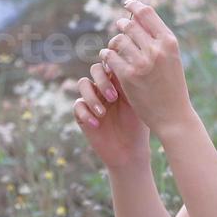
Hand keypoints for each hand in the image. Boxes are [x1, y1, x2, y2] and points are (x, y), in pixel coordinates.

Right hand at [74, 55, 149, 169]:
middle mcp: (104, 87)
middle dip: (103, 81)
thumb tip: (127, 66)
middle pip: (95, 69)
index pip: (111, 63)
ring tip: (103, 113)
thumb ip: (131, 85)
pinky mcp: (83, 115)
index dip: (111, 64)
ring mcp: (93, 100)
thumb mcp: (137, 104)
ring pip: (83, 83)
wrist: (130, 152)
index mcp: (119, 81)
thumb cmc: (139, 128)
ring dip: (92, 96)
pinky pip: (77, 105)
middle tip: (114, 98)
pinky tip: (96, 124)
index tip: (116, 74)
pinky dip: (85, 113)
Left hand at [99, 0, 193, 138]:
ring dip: (113, 43)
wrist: (174, 116)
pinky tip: (108, 61)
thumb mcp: (172, 59)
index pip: (147, 13)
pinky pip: (110, 57)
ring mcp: (141, 63)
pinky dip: (107, 57)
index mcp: (169, 42)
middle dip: (122, 25)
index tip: (127, 3)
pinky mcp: (128, 76)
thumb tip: (138, 19)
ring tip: (115, 48)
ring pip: (117, 40)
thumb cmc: (172, 87)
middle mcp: (155, 49)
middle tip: (120, 28)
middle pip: (129, 25)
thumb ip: (157, 41)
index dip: (134, 5)